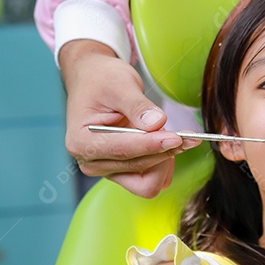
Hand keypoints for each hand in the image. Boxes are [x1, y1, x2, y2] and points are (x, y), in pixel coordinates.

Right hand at [60, 40, 200, 196]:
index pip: (123, 151)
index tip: (177, 136)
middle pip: (139, 172)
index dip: (153, 145)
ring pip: (148, 183)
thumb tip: (157, 123)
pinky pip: (151, 180)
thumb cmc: (101, 81)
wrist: (94, 82)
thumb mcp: (119, 85)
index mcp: (81, 143)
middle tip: (182, 133)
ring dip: (164, 160)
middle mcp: (92, 163)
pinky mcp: (122, 172)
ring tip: (169, 134)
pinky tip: (163, 142)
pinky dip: (163, 164)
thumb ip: (138, 106)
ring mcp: (108, 170)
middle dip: (163, 152)